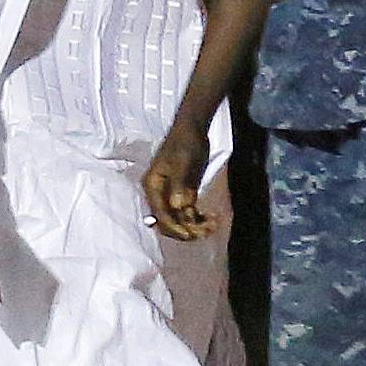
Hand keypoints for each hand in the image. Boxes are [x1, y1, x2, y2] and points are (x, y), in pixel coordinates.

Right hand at [144, 120, 213, 238]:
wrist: (193, 130)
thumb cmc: (185, 144)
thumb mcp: (182, 163)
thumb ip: (179, 185)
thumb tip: (178, 207)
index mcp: (153, 187)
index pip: (160, 215)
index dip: (174, 227)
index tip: (190, 234)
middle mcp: (159, 194)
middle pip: (168, 222)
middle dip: (185, 230)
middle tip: (206, 231)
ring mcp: (171, 195)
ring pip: (179, 220)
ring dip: (194, 226)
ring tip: (213, 225)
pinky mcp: (183, 194)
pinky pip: (188, 213)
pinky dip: (198, 219)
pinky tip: (211, 219)